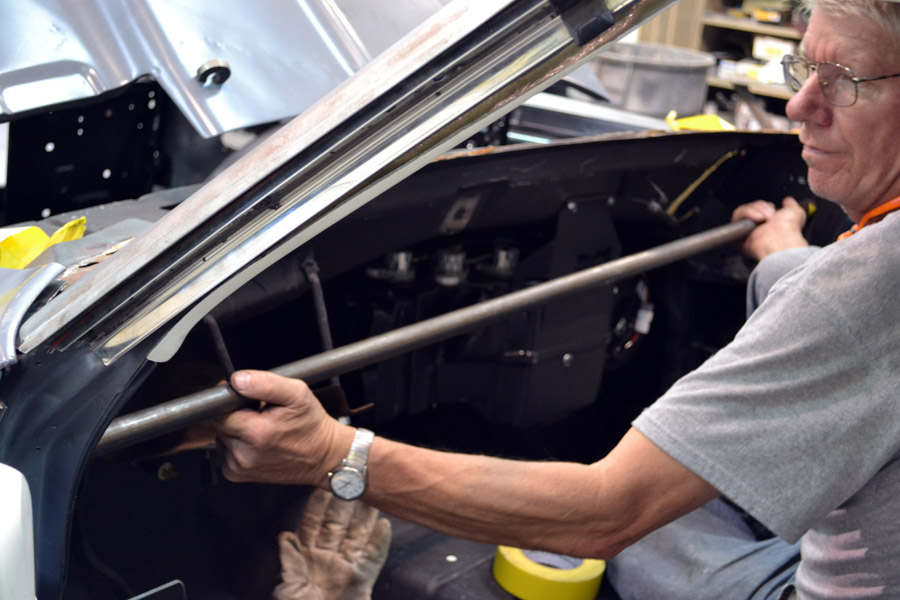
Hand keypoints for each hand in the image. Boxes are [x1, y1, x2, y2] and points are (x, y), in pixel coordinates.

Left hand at [215, 370, 353, 485]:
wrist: (323, 457)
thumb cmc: (312, 426)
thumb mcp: (297, 394)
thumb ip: (265, 383)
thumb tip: (238, 380)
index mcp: (255, 432)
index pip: (219, 409)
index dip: (229, 400)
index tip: (246, 399)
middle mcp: (243, 454)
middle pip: (219, 423)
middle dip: (235, 414)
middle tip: (259, 413)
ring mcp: (239, 467)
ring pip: (221, 436)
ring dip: (236, 429)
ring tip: (261, 428)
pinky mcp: (237, 474)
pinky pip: (225, 451)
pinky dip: (237, 444)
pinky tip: (257, 442)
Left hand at [274, 488, 391, 599]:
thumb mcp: (289, 591)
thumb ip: (290, 563)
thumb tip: (285, 537)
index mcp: (306, 557)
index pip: (313, 523)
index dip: (318, 503)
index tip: (325, 481)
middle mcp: (327, 558)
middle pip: (338, 524)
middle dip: (346, 501)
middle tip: (355, 477)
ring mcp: (345, 568)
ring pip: (357, 536)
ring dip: (365, 516)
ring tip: (374, 495)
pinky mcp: (361, 580)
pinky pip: (372, 559)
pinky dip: (379, 543)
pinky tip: (385, 527)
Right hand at [731, 197, 807, 261]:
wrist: (781, 238)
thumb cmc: (789, 230)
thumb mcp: (796, 212)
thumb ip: (790, 205)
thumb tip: (787, 200)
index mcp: (769, 229)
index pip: (760, 210)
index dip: (765, 207)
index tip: (773, 209)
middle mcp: (757, 232)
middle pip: (751, 208)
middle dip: (761, 207)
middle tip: (769, 214)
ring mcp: (746, 233)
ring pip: (744, 210)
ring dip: (755, 209)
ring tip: (764, 217)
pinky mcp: (738, 233)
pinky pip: (737, 215)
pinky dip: (747, 212)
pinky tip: (757, 218)